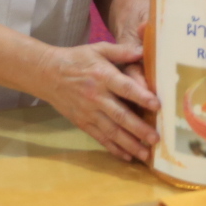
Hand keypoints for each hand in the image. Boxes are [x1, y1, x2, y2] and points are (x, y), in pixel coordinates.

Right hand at [35, 42, 160, 163]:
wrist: (47, 74)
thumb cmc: (77, 59)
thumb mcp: (98, 49)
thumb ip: (122, 51)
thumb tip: (143, 51)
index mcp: (103, 76)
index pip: (125, 88)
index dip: (141, 97)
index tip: (157, 106)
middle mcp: (96, 97)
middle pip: (120, 115)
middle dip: (139, 129)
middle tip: (156, 139)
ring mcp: (89, 112)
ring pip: (112, 131)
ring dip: (130, 144)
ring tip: (146, 155)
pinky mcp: (82, 122)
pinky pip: (100, 138)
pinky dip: (114, 148)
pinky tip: (127, 156)